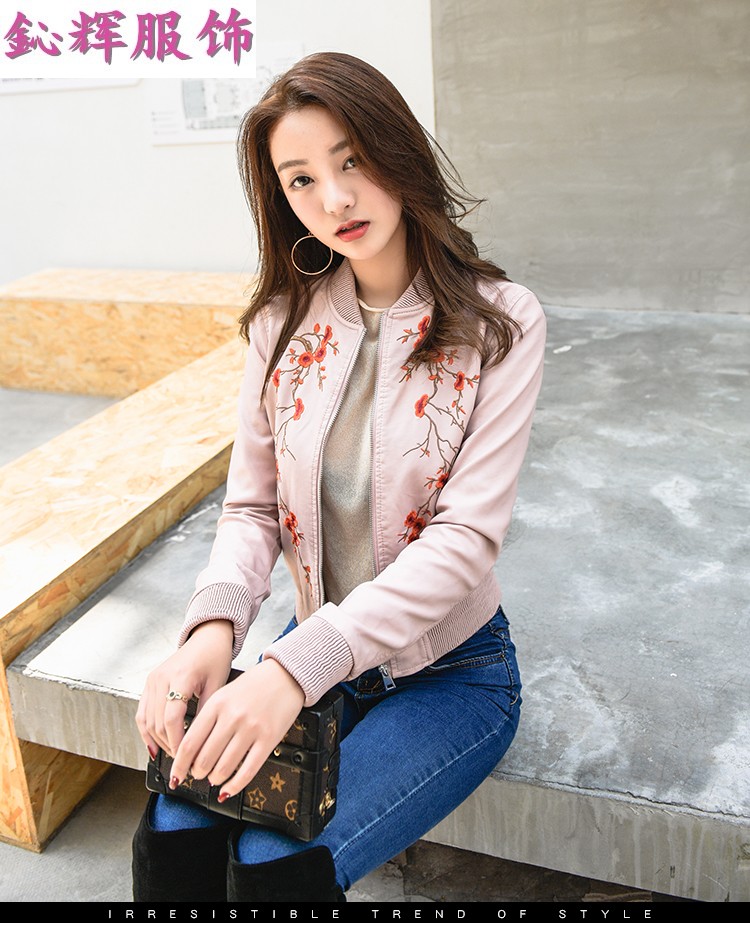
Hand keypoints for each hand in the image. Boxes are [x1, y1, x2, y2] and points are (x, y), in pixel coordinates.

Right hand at [135, 619, 233, 760]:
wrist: (207, 637)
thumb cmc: (215, 657)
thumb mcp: (218, 684)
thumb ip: (208, 712)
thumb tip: (204, 743)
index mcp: (180, 677)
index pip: (172, 718)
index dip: (177, 741)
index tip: (186, 757)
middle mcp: (161, 678)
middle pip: (158, 723)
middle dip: (168, 746)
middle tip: (182, 762)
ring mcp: (152, 680)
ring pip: (147, 721)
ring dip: (157, 742)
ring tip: (172, 756)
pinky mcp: (149, 683)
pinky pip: (142, 713)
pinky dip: (147, 732)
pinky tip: (154, 746)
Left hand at [168, 658, 304, 800]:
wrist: (285, 674)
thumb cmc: (254, 684)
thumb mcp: (224, 694)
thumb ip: (207, 718)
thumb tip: (191, 751)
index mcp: (217, 704)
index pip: (189, 743)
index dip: (179, 765)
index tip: (176, 774)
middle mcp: (232, 717)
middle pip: (204, 759)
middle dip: (196, 773)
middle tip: (197, 774)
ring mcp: (251, 729)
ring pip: (224, 768)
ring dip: (214, 779)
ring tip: (213, 778)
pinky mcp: (269, 739)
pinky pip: (247, 771)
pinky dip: (234, 785)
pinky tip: (228, 789)